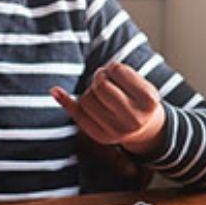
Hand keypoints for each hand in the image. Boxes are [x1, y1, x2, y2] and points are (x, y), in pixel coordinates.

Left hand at [50, 62, 165, 154]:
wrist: (146, 128)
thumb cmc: (138, 98)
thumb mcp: (140, 83)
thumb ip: (116, 74)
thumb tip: (59, 87)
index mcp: (149, 100)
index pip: (117, 70)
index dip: (112, 67)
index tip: (115, 71)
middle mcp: (134, 118)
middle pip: (101, 85)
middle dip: (99, 77)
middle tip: (104, 79)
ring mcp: (118, 130)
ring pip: (86, 99)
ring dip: (90, 91)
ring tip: (102, 94)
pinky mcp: (103, 137)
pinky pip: (78, 115)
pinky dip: (66, 101)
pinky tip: (56, 91)